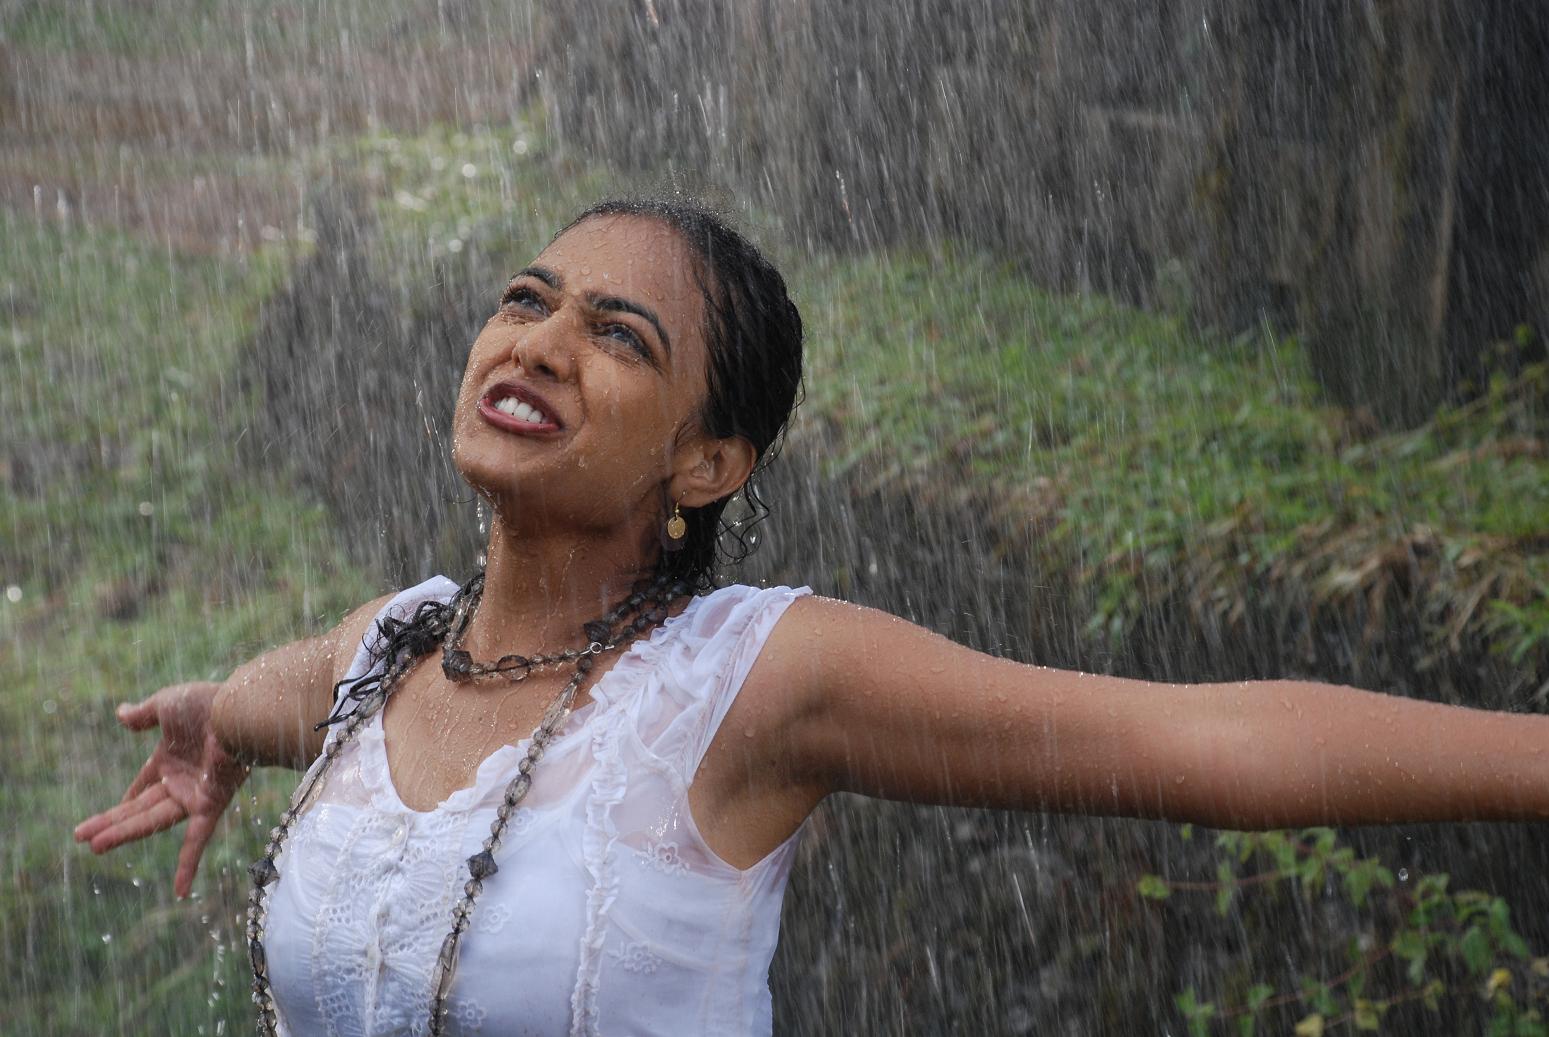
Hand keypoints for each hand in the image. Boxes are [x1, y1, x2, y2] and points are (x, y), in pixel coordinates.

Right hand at [73, 682, 249, 897]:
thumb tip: (120, 714)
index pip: (144, 785)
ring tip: (95, 846)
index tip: (108, 816)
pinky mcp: (211, 804)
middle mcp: (182, 780)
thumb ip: (144, 714)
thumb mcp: (167, 704)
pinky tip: (180, 891)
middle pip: (141, 808)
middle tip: (82, 839)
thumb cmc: (208, 702)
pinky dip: (189, 864)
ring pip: (154, 821)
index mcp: (172, 758)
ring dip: (124, 834)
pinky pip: (199, 840)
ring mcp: (195, 794)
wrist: (238, 708)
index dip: (126, 800)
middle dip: (111, 823)